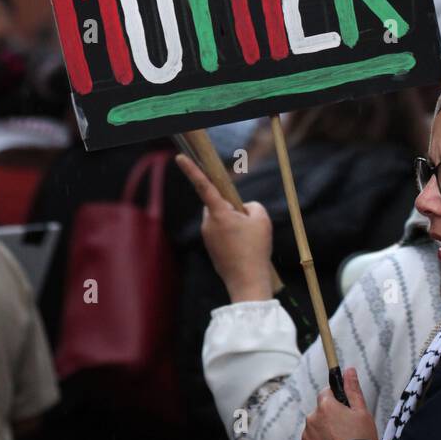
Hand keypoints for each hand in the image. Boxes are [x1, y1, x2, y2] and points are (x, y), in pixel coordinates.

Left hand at [176, 153, 273, 302]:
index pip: (204, 185)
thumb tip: (243, 209)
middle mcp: (208, 223)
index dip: (191, 170)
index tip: (178, 157)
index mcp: (218, 213)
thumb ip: (252, 206)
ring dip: (233, 222)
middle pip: (218, 204)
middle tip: (249, 222)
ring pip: (221, 218)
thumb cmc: (255, 249)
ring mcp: (208, 237)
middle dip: (232, 207)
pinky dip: (232, 235)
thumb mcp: (262, 219)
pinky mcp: (211, 248)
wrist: (248, 282)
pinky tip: (244, 248)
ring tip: (248, 239)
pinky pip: (222, 232)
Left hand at [299, 368, 378, 439]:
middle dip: (330, 418)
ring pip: (315, 428)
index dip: (337, 401)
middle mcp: (312, 418)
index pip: (326, 393)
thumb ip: (353, 390)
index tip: (346, 411)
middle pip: (320, 412)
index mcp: (326, 405)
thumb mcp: (362, 413)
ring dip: (324, 433)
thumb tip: (348, 370)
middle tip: (346, 432)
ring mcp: (306, 436)